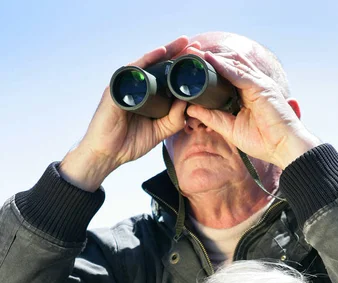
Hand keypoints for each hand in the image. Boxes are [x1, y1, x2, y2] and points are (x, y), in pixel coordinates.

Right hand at [60, 36, 197, 190]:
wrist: (107, 154)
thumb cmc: (129, 143)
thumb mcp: (159, 131)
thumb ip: (174, 120)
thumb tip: (189, 103)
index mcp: (147, 96)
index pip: (166, 77)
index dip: (181, 68)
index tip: (200, 59)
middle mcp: (137, 87)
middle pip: (159, 65)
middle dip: (177, 53)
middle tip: (196, 44)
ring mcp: (126, 85)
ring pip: (149, 63)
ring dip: (166, 51)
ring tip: (183, 42)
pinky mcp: (117, 88)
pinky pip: (134, 69)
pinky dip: (148, 59)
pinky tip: (161, 52)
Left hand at [185, 49, 319, 168]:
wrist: (282, 148)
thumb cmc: (263, 141)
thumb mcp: (230, 129)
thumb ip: (212, 117)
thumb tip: (190, 109)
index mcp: (245, 94)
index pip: (224, 77)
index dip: (208, 70)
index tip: (189, 68)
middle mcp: (251, 85)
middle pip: (228, 66)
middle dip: (208, 60)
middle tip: (188, 55)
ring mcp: (257, 84)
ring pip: (232, 65)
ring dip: (213, 59)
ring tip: (194, 53)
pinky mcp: (261, 87)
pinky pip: (240, 73)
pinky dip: (224, 66)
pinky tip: (211, 60)